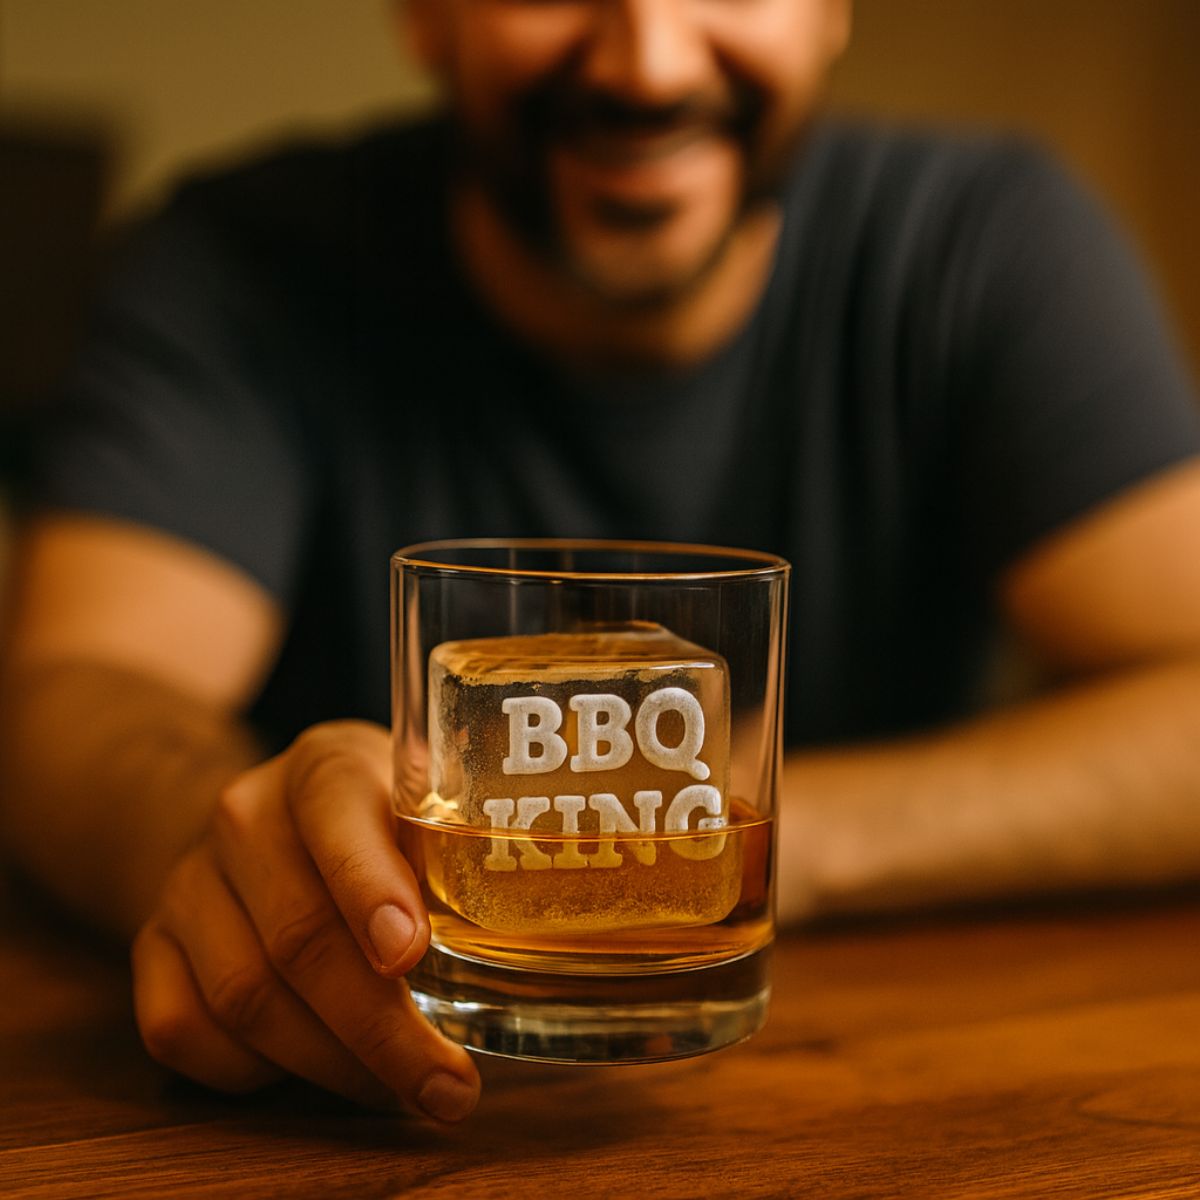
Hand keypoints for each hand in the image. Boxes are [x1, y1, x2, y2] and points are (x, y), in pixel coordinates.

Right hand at [130, 720, 479, 1121]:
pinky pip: (184, 1030)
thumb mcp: (418, 799)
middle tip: (448, 1086)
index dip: (371, 889)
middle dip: (380, 1029)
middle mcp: (245, 816)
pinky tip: (315, 1072)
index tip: (410, 957)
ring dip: (332, 1065)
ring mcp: (189, 882)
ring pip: (245, 996)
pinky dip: (254, 1072)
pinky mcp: (150, 945)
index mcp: (324, 766)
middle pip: (300, 935)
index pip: (339, 815)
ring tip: (402, 1090)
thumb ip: (458, 840)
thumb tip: (544, 918)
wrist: (259, 822)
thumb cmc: (372, 820)